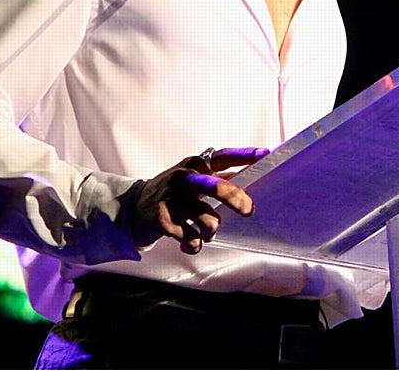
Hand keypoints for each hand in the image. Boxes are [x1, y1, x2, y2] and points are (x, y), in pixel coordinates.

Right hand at [131, 146, 268, 254]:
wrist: (132, 209)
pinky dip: (193, 245)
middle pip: (216, 187)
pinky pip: (192, 239)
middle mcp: (183, 177)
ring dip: (210, 232)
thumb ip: (216, 178)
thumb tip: (249, 177)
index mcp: (194, 165)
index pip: (223, 156)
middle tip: (249, 210)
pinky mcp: (163, 219)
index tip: (266, 154)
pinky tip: (187, 240)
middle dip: (237, 199)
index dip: (244, 155)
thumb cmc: (170, 194)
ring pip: (208, 221)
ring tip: (202, 231)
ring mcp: (172, 198)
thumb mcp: (190, 179)